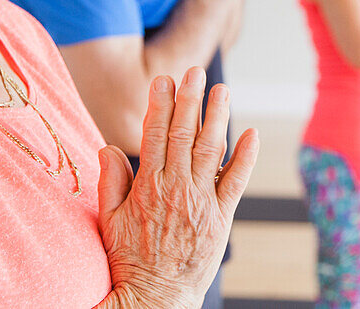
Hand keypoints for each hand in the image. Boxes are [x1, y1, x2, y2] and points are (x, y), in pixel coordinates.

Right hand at [95, 68, 258, 308]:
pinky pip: (236, 181)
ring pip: (212, 150)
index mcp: (148, 185)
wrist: (154, 299)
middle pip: (184, 134)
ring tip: (222, 91)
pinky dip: (246, 157)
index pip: (155, 134)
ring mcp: (201, 202)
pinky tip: (251, 134)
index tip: (163, 80)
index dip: (160, 104)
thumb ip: (111, 182)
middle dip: (190, 99)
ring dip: (217, 117)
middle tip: (195, 72)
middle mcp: (176, 188)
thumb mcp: (109, 221)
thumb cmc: (128, 261)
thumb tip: (107, 146)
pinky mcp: (222, 218)